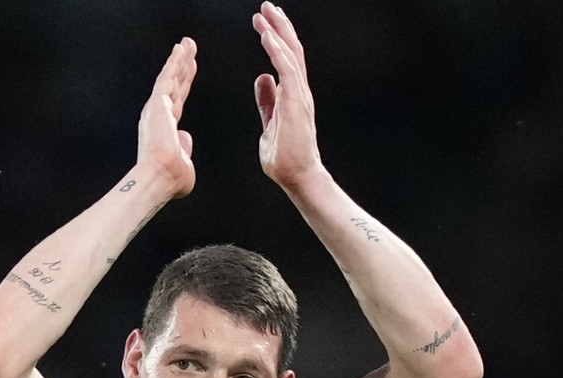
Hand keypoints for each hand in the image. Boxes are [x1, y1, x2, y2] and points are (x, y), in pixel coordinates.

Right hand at [138, 37, 197, 199]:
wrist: (160, 177)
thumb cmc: (171, 178)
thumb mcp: (184, 163)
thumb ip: (184, 148)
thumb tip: (185, 137)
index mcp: (164, 128)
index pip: (177, 99)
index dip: (184, 83)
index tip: (190, 69)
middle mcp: (158, 115)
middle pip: (174, 84)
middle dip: (182, 65)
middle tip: (188, 49)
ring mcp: (156, 108)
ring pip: (171, 77)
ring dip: (180, 59)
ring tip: (187, 43)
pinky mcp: (157, 103)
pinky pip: (168, 76)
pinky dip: (175, 62)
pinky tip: (181, 48)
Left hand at [253, 3, 323, 189]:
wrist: (297, 177)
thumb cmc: (285, 157)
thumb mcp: (270, 122)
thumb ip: (267, 101)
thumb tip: (262, 77)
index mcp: (293, 94)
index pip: (287, 59)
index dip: (276, 38)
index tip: (264, 21)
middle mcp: (299, 91)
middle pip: (292, 50)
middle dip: (279, 26)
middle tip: (266, 6)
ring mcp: (300, 96)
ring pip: (291, 55)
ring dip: (277, 32)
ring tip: (264, 13)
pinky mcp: (296, 104)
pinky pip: (288, 71)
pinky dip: (277, 52)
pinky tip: (267, 38)